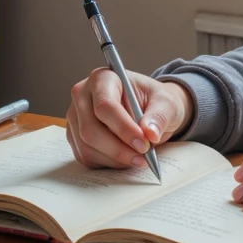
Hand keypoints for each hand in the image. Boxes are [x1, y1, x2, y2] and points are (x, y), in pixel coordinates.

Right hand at [66, 68, 192, 168]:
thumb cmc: (155, 101)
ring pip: (87, 147)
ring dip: (115, 159)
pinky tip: (126, 159)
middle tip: (143, 157)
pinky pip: (86, 157)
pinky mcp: (75, 136)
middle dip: (118, 149)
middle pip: (91, 129)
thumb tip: (150, 133)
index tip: (144, 143)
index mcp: (102, 78)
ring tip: (138, 159)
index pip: (105, 106)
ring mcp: (76, 118)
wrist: (149, 109)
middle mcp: (82, 96)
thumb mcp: (166, 102)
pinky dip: (108, 163)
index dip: (124, 128)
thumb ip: (159, 116)